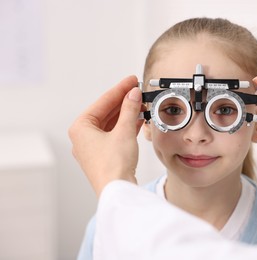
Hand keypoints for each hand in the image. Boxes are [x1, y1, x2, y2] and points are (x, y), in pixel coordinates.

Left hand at [68, 76, 143, 195]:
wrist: (117, 190)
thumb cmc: (113, 166)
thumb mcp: (124, 131)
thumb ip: (129, 109)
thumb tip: (133, 94)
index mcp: (81, 127)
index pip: (103, 102)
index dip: (120, 89)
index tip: (131, 81)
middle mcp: (83, 137)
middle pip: (106, 112)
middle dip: (123, 101)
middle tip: (137, 90)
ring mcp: (93, 147)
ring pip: (111, 123)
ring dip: (126, 114)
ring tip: (140, 103)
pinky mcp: (103, 155)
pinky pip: (114, 134)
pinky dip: (126, 127)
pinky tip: (137, 120)